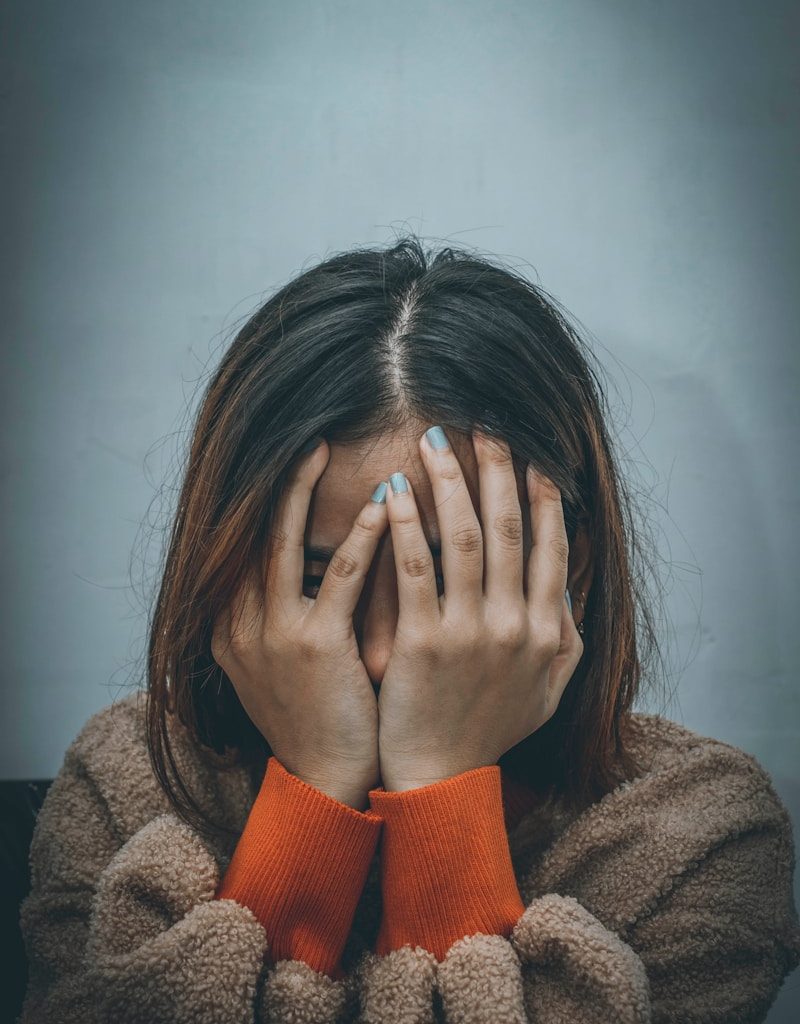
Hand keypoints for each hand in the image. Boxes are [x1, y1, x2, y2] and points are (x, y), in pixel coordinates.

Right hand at [211, 439, 388, 809]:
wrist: (325, 780)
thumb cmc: (318, 715)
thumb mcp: (284, 662)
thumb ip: (286, 612)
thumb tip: (314, 563)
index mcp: (232, 625)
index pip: (243, 545)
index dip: (265, 500)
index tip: (291, 461)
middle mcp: (240, 623)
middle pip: (252, 533)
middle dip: (277, 482)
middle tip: (305, 436)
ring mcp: (272, 634)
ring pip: (283, 543)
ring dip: (304, 491)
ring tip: (325, 448)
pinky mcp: (313, 646)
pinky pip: (339, 577)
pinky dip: (361, 537)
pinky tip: (384, 504)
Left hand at [377, 427, 584, 790]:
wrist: (440, 779)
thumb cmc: (489, 730)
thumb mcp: (546, 690)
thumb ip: (565, 637)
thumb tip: (565, 585)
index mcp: (547, 631)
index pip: (550, 546)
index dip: (542, 496)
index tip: (531, 456)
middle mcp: (516, 625)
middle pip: (508, 529)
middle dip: (497, 470)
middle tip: (484, 425)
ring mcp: (471, 632)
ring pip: (464, 537)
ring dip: (451, 482)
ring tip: (434, 441)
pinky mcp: (424, 642)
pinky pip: (415, 569)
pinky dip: (405, 525)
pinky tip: (393, 490)